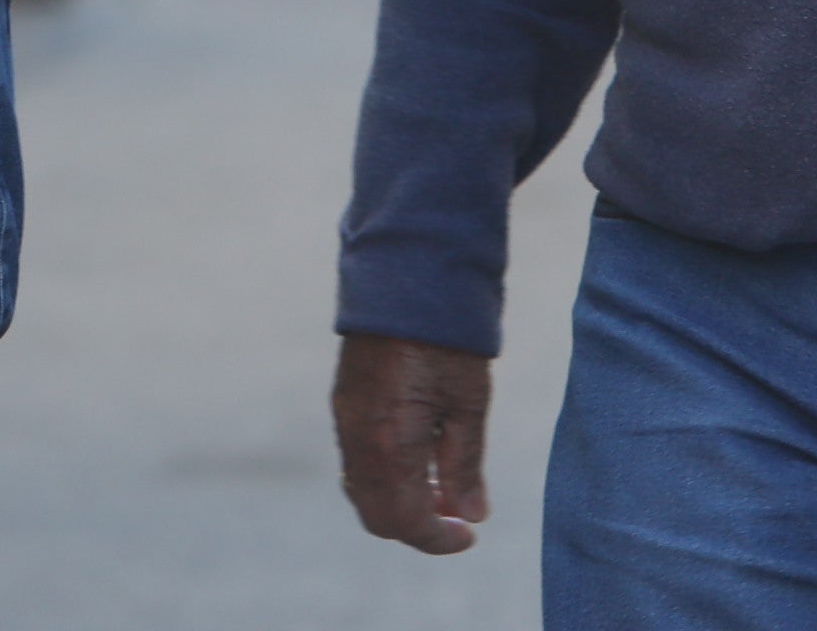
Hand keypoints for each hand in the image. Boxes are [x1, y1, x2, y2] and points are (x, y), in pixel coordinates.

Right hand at [332, 334, 492, 553]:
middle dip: (417, 527)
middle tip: (457, 517)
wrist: (407, 277)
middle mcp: (358, 440)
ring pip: (363, 491)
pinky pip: (356, 463)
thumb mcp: (469, 404)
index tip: (469, 534)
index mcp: (390, 444)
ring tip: (442, 487)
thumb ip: (465, 465)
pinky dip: (385, 477)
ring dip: (400, 503)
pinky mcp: (344, 404)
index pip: (407, 521)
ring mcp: (345, 421)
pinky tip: (419, 458)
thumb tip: (471, 515)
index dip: (439, 539)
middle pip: (378, 516)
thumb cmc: (446, 339)